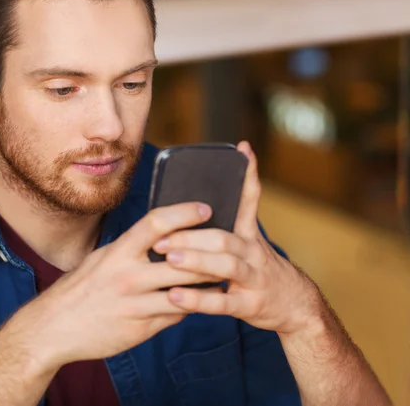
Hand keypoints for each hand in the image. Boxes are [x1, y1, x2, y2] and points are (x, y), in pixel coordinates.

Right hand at [8, 202, 215, 368]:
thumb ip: (130, 250)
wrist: (53, 328)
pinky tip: (196, 301)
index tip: (205, 207)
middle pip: (182, 261)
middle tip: (228, 246)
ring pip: (185, 292)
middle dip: (208, 254)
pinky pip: (175, 316)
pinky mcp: (140, 329)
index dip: (183, 212)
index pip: (156, 223)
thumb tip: (161, 238)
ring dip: (206, 284)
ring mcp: (135, 305)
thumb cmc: (80, 289)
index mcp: (117, 252)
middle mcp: (127, 276)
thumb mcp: (101, 259)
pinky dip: (188, 307)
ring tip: (222, 275)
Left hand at [152, 141, 320, 334]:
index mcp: (249, 235)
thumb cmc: (259, 271)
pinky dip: (198, 300)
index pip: (250, 199)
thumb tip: (191, 206)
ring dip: (196, 261)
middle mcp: (254, 253)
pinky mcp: (251, 305)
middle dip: (192, 235)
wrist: (296, 306)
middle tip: (161, 237)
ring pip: (227, 265)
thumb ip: (225, 227)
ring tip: (169, 259)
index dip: (248, 174)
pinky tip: (175, 296)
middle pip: (224, 237)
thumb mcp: (250, 245)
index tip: (242, 150)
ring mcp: (255, 279)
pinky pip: (223, 303)